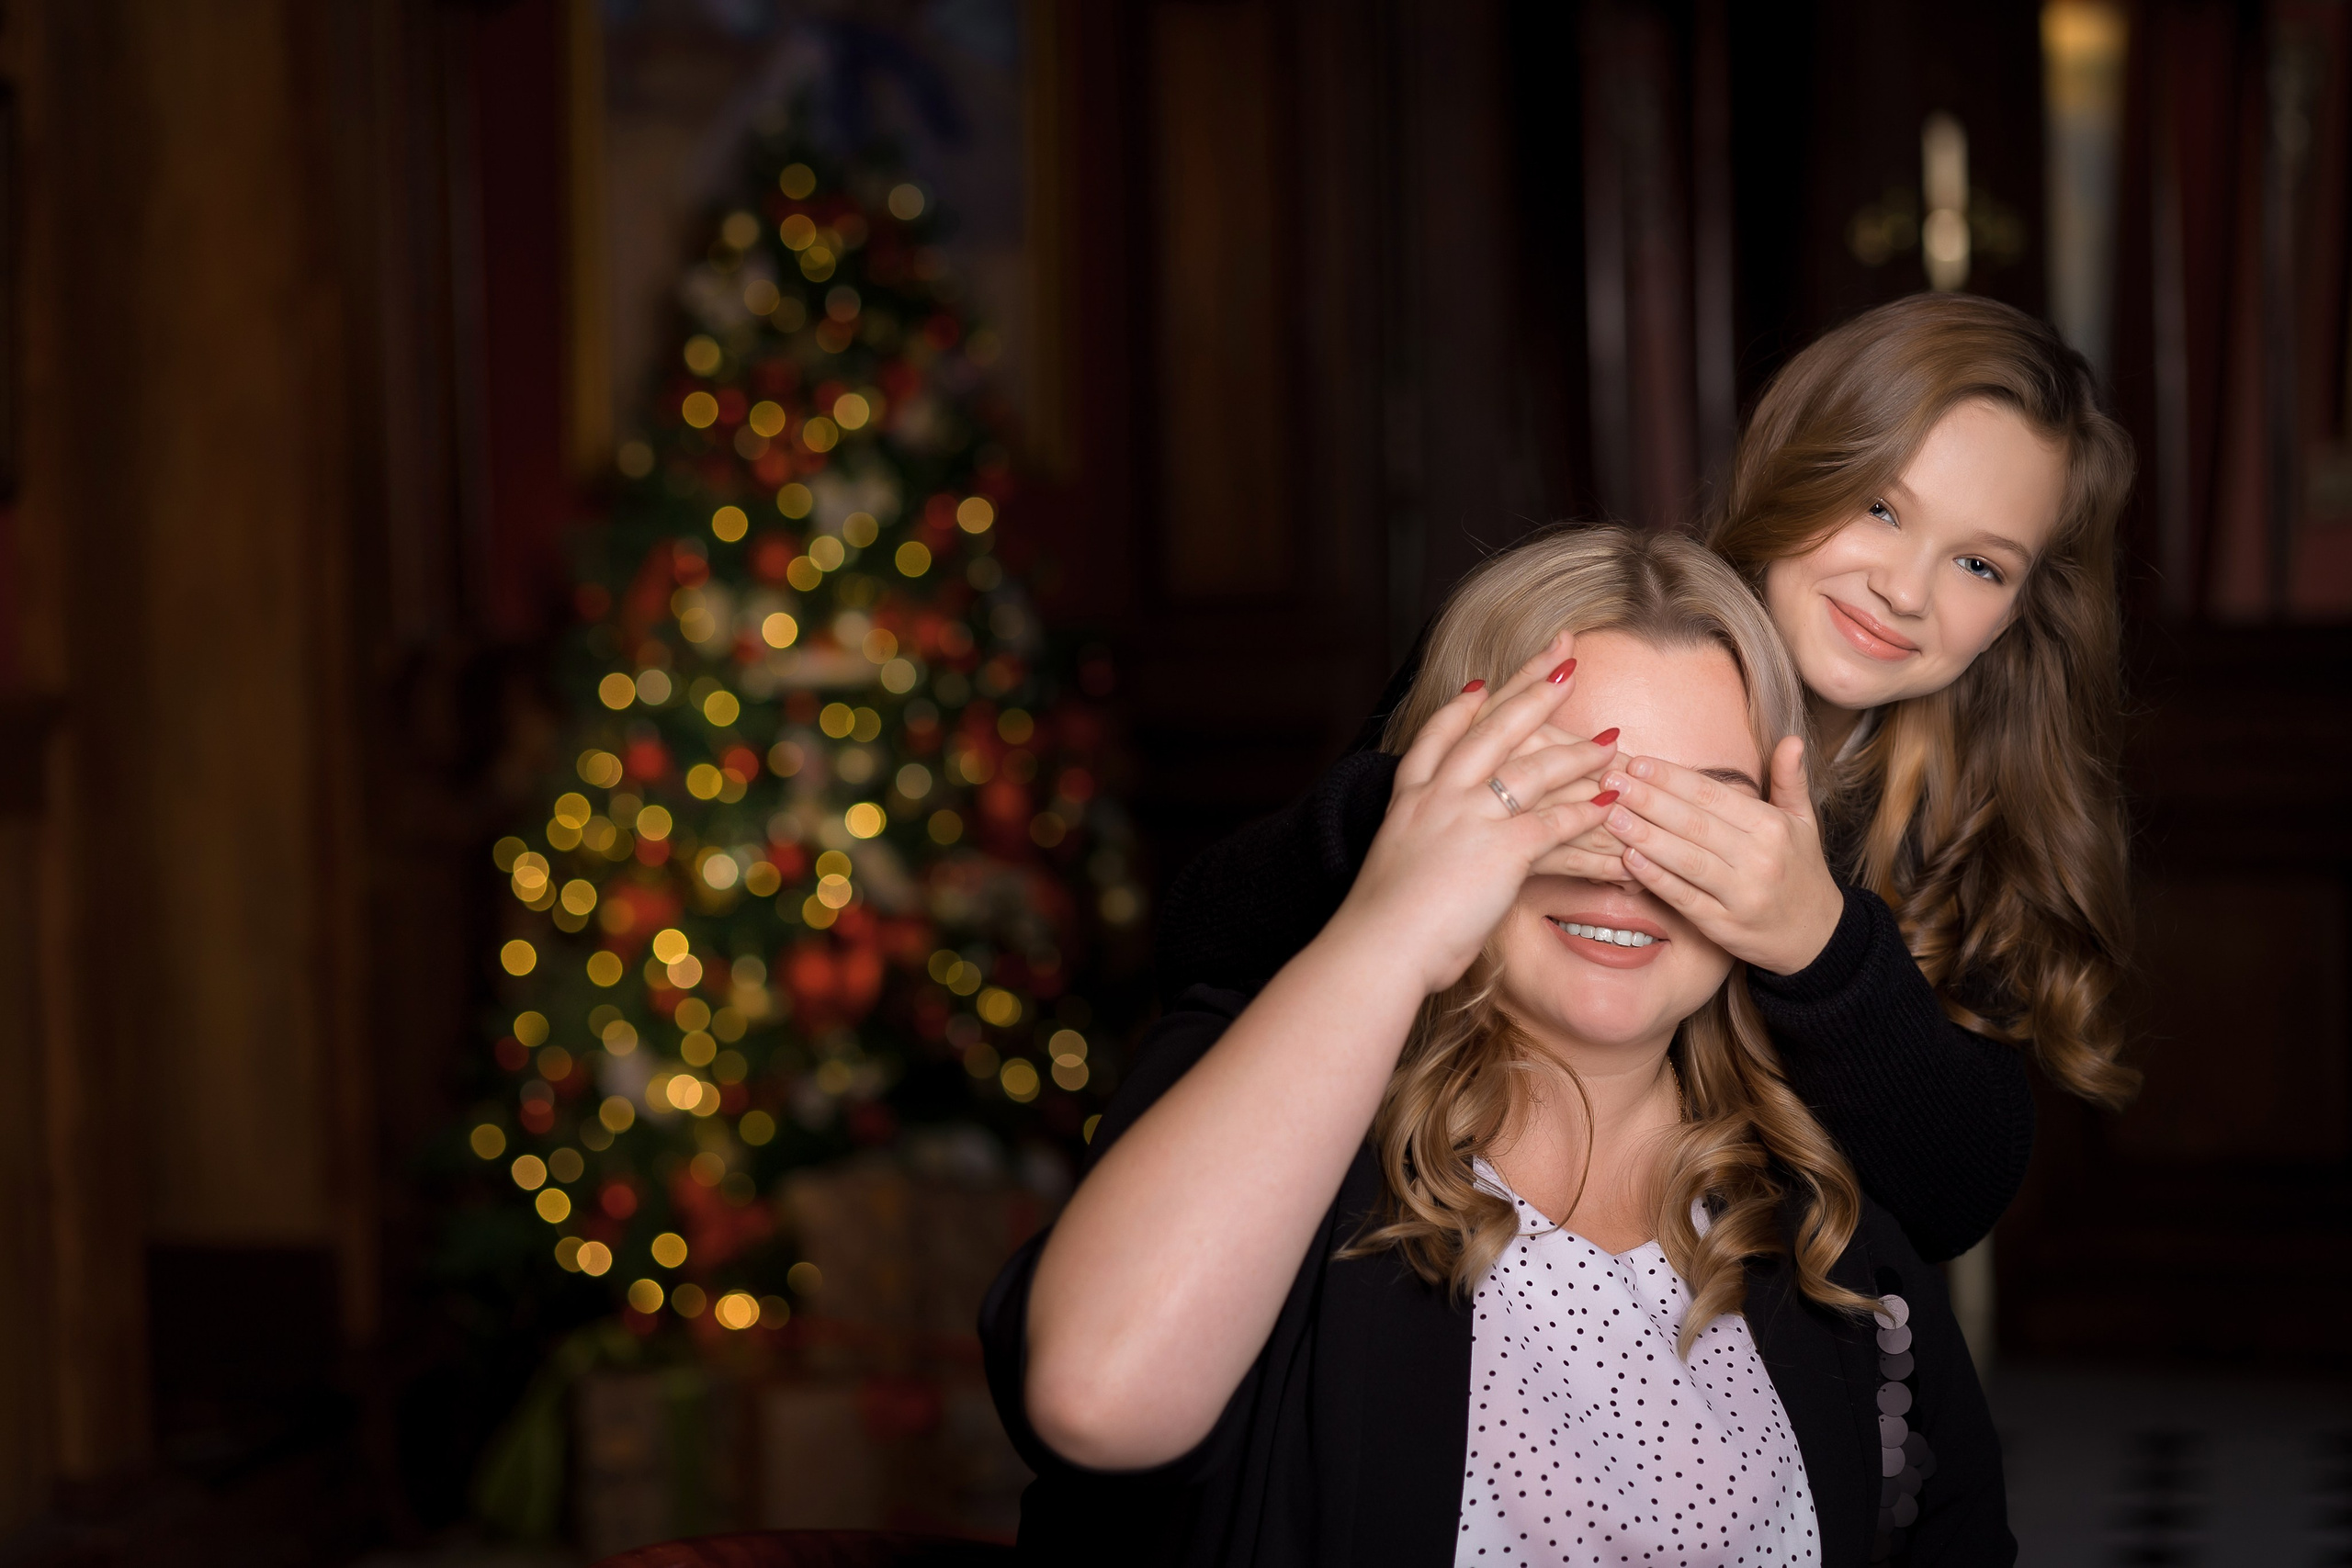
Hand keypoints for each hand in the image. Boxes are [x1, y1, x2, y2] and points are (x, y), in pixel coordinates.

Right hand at [1333, 633, 1622, 995]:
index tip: (1483, 682)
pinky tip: (1611, 804)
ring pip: (1533, 769)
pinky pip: (1554, 823)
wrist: (1377, 946)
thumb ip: (1418, 846)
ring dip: (1577, 752)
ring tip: (1611, 740)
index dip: (1463, 706)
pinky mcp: (1500, 850)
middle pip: (1494, 729)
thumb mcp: (1394, 866)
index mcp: (1410, 798)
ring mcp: (1469, 818)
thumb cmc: (1381, 923)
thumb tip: (1428, 857)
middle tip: (1565, 658)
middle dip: (1533, 690)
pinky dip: (1586, 813)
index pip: (1439, 735)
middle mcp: (1439, 796)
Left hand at [1596, 735, 1845, 975]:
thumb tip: (1791, 740)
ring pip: (1686, 860)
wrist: (1818, 935)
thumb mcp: (1803, 822)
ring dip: (1645, 836)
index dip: (1672, 778)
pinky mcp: (1724, 926)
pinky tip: (1627, 860)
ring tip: (1611, 815)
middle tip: (1610, 781)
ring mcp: (1741, 894)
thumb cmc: (1800, 870)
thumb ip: (1789, 780)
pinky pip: (1684, 898)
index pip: (1713, 795)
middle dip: (1648, 800)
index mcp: (1772, 826)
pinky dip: (1655, 878)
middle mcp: (1759, 858)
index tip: (1637, 762)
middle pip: (1694, 823)